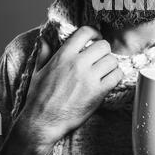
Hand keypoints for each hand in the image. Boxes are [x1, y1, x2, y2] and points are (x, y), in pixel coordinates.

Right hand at [17, 26, 122, 146]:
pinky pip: (116, 76)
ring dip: (111, 65)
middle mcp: (78, 63)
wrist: (42, 122)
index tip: (96, 39)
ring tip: (105, 71)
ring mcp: (89, 78)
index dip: (94, 33)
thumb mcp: (37, 71)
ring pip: (112, 60)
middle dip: (104, 51)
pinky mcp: (97, 92)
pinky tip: (109, 81)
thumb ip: (44, 53)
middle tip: (101, 58)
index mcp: (64, 55)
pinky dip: (116, 77)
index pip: (85, 32)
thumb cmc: (39, 98)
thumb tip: (45, 40)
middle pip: (104, 45)